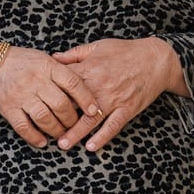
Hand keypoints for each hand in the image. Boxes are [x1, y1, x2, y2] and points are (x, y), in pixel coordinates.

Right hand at [0, 47, 105, 149]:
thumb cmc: (22, 61)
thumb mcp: (44, 58)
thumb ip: (62, 70)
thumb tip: (85, 85)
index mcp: (47, 67)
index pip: (73, 83)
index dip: (86, 98)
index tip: (94, 110)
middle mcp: (36, 81)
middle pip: (61, 104)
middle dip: (71, 119)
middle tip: (75, 125)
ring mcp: (21, 95)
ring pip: (44, 118)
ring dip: (56, 130)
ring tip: (61, 134)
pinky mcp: (8, 108)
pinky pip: (23, 127)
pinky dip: (34, 137)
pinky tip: (42, 141)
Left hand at [52, 37, 185, 151]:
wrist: (155, 58)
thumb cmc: (126, 50)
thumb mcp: (97, 46)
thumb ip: (74, 54)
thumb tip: (52, 58)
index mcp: (89, 70)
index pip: (63, 85)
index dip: (50, 95)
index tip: (38, 104)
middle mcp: (99, 86)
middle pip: (73, 105)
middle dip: (59, 118)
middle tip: (44, 131)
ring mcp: (113, 99)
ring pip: (90, 120)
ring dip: (76, 133)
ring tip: (63, 144)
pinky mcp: (127, 109)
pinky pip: (113, 126)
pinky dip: (102, 137)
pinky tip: (91, 146)